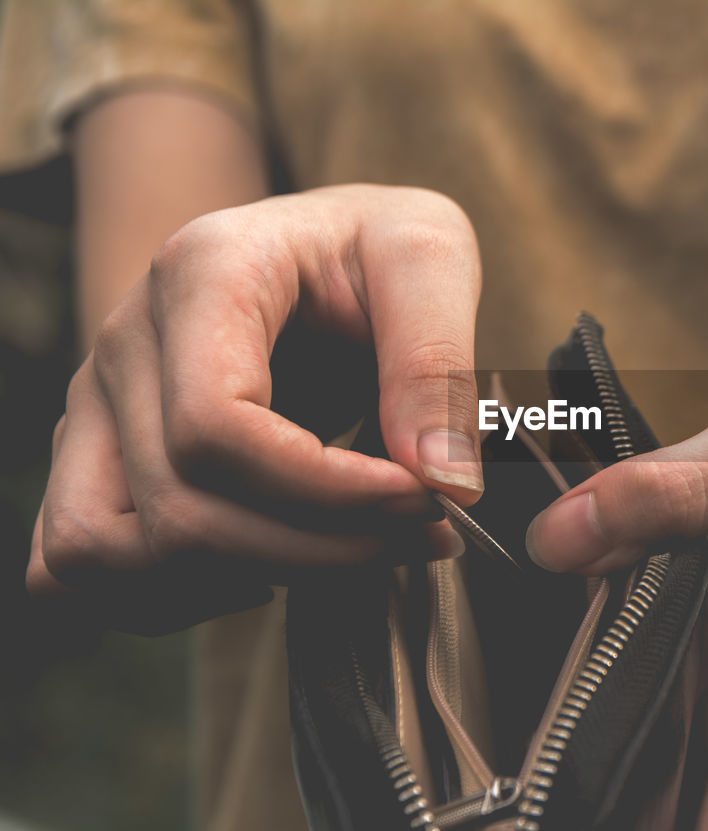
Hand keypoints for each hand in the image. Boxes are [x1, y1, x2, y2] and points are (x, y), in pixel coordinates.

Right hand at [29, 184, 485, 632]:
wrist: (320, 245)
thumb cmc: (372, 246)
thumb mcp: (430, 256)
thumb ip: (436, 361)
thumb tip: (443, 482)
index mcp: (201, 273)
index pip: (214, 427)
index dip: (325, 491)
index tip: (424, 499)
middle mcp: (126, 341)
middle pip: (176, 506)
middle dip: (317, 549)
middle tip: (424, 532)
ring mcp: (98, 405)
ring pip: (105, 553)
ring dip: (240, 580)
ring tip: (349, 555)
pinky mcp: (99, 457)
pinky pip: (81, 567)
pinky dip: (174, 594)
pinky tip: (272, 569)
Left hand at [525, 362, 707, 828]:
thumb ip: (680, 487)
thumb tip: (555, 541)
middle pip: (690, 812)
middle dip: (632, 829)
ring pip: (656, 788)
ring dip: (599, 813)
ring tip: (505, 824)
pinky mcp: (690, 662)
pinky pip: (636, 731)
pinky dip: (590, 770)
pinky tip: (530, 796)